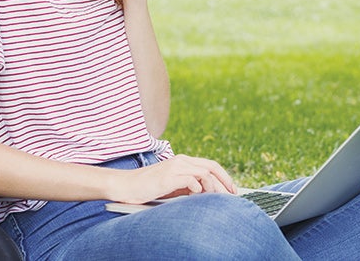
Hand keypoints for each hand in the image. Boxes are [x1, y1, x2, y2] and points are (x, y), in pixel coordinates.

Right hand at [108, 154, 238, 203]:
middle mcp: (182, 160)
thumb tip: (208, 194)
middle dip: (226, 181)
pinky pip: (192, 180)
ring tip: (216, 198)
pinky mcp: (169, 175)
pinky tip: (197, 197)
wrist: (126, 186)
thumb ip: (189, 186)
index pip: (210, 165)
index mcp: (183, 161)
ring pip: (205, 173)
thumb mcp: (173, 186)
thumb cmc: (148, 188)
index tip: (231, 190)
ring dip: (214, 187)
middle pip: (212, 167)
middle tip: (233, 195)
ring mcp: (175, 166)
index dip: (224, 177)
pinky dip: (199, 189)